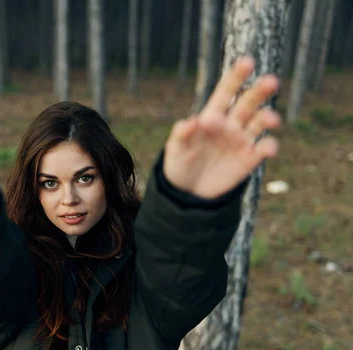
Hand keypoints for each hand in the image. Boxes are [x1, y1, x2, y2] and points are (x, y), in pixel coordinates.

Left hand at [163, 56, 281, 198]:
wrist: (187, 192)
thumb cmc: (179, 164)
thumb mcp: (175, 148)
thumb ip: (182, 134)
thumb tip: (191, 121)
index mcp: (211, 116)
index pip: (226, 92)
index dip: (236, 76)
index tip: (247, 61)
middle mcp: (230, 124)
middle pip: (248, 103)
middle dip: (259, 91)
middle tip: (270, 81)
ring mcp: (241, 141)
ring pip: (259, 123)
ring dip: (267, 117)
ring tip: (270, 119)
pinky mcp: (249, 159)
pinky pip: (263, 149)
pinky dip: (269, 146)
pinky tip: (268, 148)